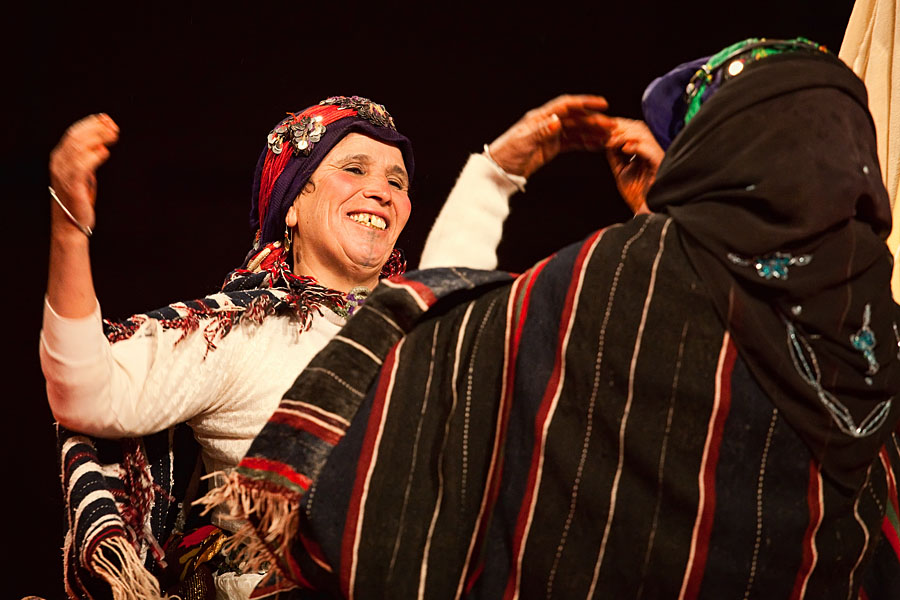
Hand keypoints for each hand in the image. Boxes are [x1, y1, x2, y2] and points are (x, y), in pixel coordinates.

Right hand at [49, 113, 118, 234]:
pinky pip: (81, 166)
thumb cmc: (80, 197)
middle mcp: (58, 162)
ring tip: (113, 136)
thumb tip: (103, 143)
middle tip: (114, 128)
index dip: (91, 123)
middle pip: (76, 137)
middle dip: (96, 129)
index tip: (107, 120)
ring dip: (98, 139)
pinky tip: (105, 152)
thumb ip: (88, 158)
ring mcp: (63, 173)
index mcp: (60, 157)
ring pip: (78, 148)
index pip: (74, 133)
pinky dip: (93, 157)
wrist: (71, 223)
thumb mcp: (84, 173)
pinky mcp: (71, 185)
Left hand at [487, 95, 611, 179]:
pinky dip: (585, 143)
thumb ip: (541, 132)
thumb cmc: (506, 154)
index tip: (602, 104)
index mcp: (540, 117)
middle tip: (612, 126)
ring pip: (577, 130)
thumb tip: (557, 120)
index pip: (566, 106)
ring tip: (609, 136)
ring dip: (593, 132)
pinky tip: (597, 145)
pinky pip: (572, 142)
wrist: (498, 170)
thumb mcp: (523, 143)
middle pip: (576, 118)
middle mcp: (547, 123)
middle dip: (594, 121)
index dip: (585, 103)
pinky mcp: (551, 147)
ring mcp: (550, 134)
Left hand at [603, 118, 662, 213]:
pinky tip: (624, 148)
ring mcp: (657, 156)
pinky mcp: (660, 164)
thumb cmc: (638, 194)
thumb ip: (615, 156)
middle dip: (619, 127)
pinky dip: (636, 146)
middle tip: (604, 130)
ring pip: (643, 135)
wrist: (648, 212)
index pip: (632, 130)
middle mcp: (652, 150)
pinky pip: (649, 150)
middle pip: (638, 128)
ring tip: (611, 141)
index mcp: (644, 151)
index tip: (601, 127)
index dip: (617, 126)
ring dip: (624, 135)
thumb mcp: (621, 171)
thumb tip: (606, 141)